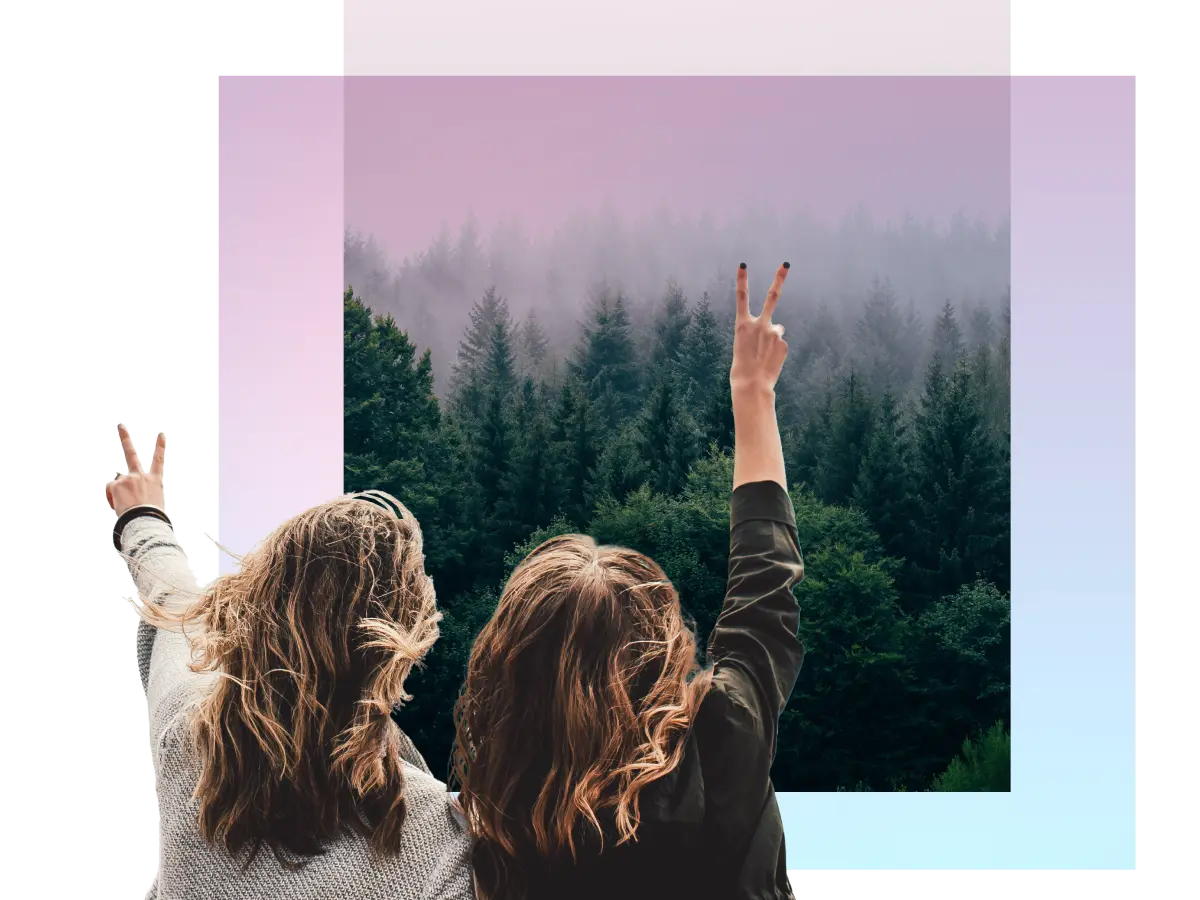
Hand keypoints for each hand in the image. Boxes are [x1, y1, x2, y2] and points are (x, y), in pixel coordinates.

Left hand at [107, 424, 166, 515]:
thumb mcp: (153, 501)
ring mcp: (129, 478)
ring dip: (119, 492)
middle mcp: (142, 476)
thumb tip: (127, 490)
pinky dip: (113, 496)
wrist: (145, 521)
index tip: (161, 434)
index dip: (160, 446)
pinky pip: (111, 489)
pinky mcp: (117, 484)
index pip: (159, 460)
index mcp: (155, 481)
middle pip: (132, 454)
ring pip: (118, 483)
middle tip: (121, 426)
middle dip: (126, 438)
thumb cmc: (151, 516)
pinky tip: (119, 504)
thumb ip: (142, 491)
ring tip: (126, 504)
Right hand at [730, 262, 790, 397]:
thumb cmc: (742, 367)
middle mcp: (759, 324)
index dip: (742, 280)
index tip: (743, 265)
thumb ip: (758, 332)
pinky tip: (771, 361)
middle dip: (779, 279)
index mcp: (742, 325)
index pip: (741, 297)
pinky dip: (777, 351)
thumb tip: (779, 327)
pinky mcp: (783, 343)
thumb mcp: (743, 346)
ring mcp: (773, 332)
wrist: (751, 384)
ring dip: (773, 338)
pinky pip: (781, 343)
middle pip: (772, 296)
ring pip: (777, 329)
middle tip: (786, 264)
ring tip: (766, 354)